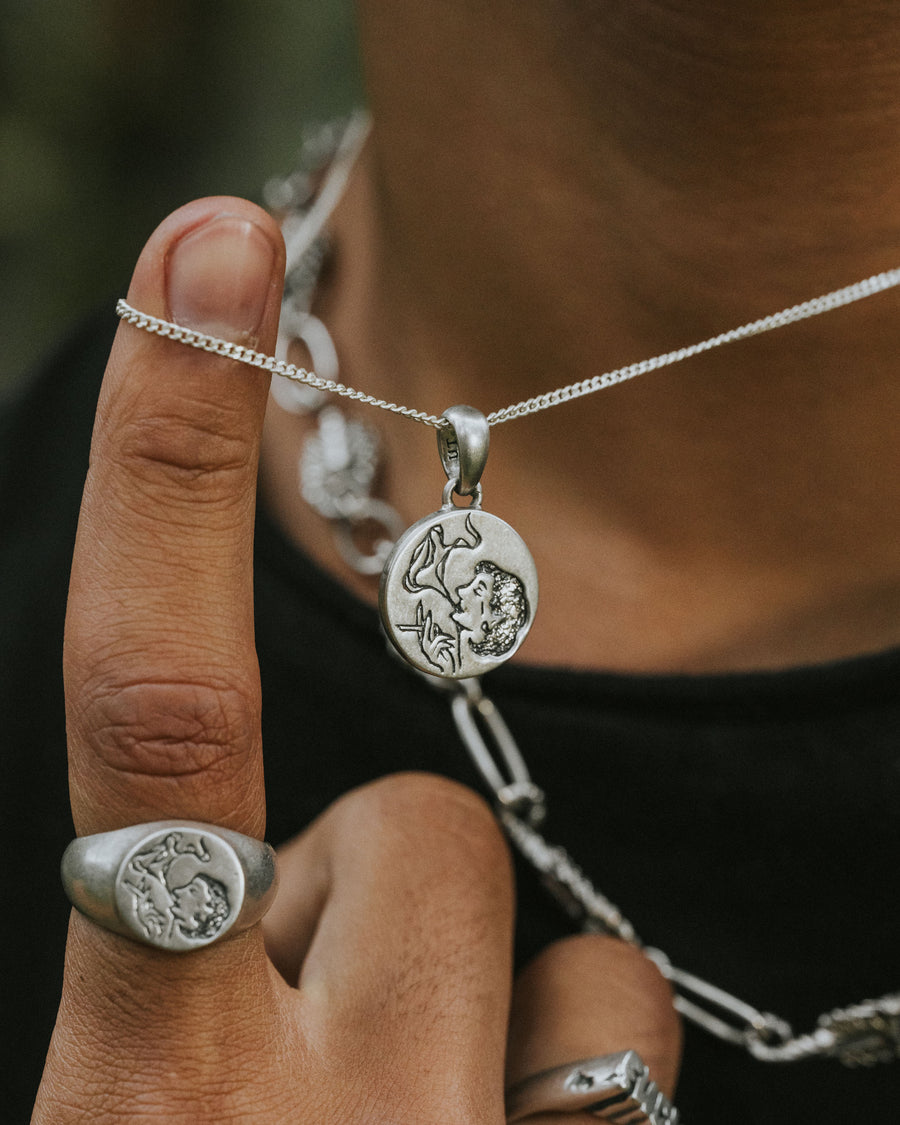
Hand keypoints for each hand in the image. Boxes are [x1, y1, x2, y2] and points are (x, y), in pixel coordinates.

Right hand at [34, 198, 679, 1121]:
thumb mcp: (130, 1101)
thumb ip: (186, 954)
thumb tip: (281, 850)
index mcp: (130, 1087)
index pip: (152, 709)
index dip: (171, 466)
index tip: (208, 258)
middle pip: (403, 816)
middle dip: (363, 871)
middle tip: (315, 1005)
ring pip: (531, 917)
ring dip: (462, 968)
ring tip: (405, 1083)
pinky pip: (625, 1023)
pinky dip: (569, 1052)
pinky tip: (500, 1116)